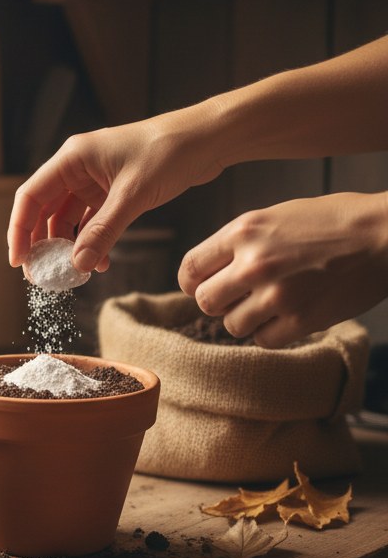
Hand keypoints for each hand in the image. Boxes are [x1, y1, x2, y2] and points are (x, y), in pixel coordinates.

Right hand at [8, 108, 222, 272]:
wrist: (207, 139)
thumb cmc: (169, 152)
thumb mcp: (133, 195)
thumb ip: (103, 231)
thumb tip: (76, 265)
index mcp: (72, 158)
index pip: (30, 196)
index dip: (19, 229)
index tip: (19, 261)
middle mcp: (77, 168)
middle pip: (44, 210)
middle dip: (41, 243)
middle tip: (42, 275)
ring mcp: (94, 180)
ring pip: (67, 219)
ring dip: (69, 246)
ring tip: (73, 274)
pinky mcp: (111, 191)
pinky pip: (91, 222)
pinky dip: (91, 242)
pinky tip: (99, 262)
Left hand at [178, 192, 387, 347]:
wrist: (385, 235)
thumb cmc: (332, 221)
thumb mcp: (274, 216)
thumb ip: (239, 242)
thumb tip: (210, 271)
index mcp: (242, 231)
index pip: (190, 268)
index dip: (191, 282)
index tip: (198, 286)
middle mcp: (253, 263)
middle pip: (205, 301)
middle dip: (217, 301)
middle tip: (235, 298)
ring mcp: (277, 295)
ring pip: (232, 325)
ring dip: (244, 319)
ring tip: (267, 305)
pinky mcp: (302, 320)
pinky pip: (264, 340)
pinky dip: (270, 333)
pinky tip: (285, 317)